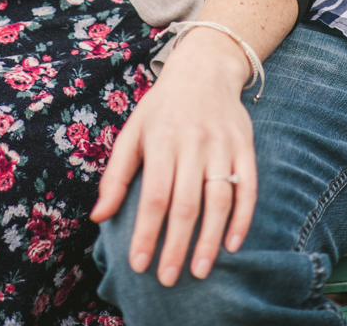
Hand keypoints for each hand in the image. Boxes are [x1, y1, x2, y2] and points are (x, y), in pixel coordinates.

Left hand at [91, 27, 257, 286]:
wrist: (205, 68)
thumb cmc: (162, 108)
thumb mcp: (133, 131)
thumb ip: (116, 175)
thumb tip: (98, 217)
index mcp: (161, 139)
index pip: (154, 194)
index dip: (146, 232)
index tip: (138, 265)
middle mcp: (193, 142)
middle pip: (186, 202)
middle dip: (176, 245)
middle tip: (168, 279)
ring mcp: (222, 145)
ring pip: (219, 199)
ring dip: (210, 239)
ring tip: (199, 270)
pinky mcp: (245, 146)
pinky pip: (248, 187)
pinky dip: (243, 218)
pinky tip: (232, 245)